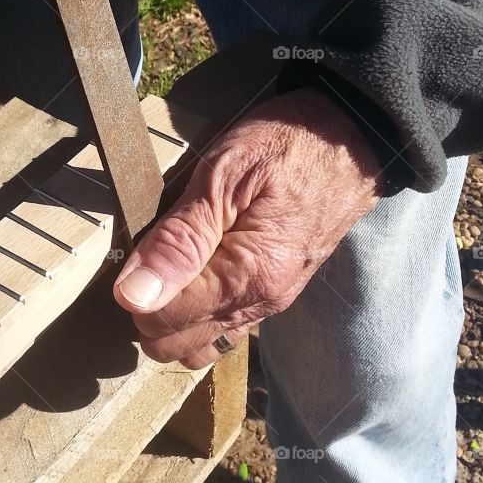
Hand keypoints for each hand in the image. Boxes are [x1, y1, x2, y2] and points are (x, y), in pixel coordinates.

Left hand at [113, 88, 381, 368]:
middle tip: (142, 261)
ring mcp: (271, 303)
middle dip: (147, 313)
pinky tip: (191, 278)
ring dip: (171, 321)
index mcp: (247, 278)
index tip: (132, 253)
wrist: (350, 136)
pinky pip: (225, 328)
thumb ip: (178, 240)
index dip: (134, 292)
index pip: (163, 321)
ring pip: (201, 345)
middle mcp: (261, 304)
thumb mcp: (222, 177)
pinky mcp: (275, 294)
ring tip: (163, 270)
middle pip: (177, 345)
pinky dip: (198, 317)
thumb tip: (132, 296)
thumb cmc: (286, 145)